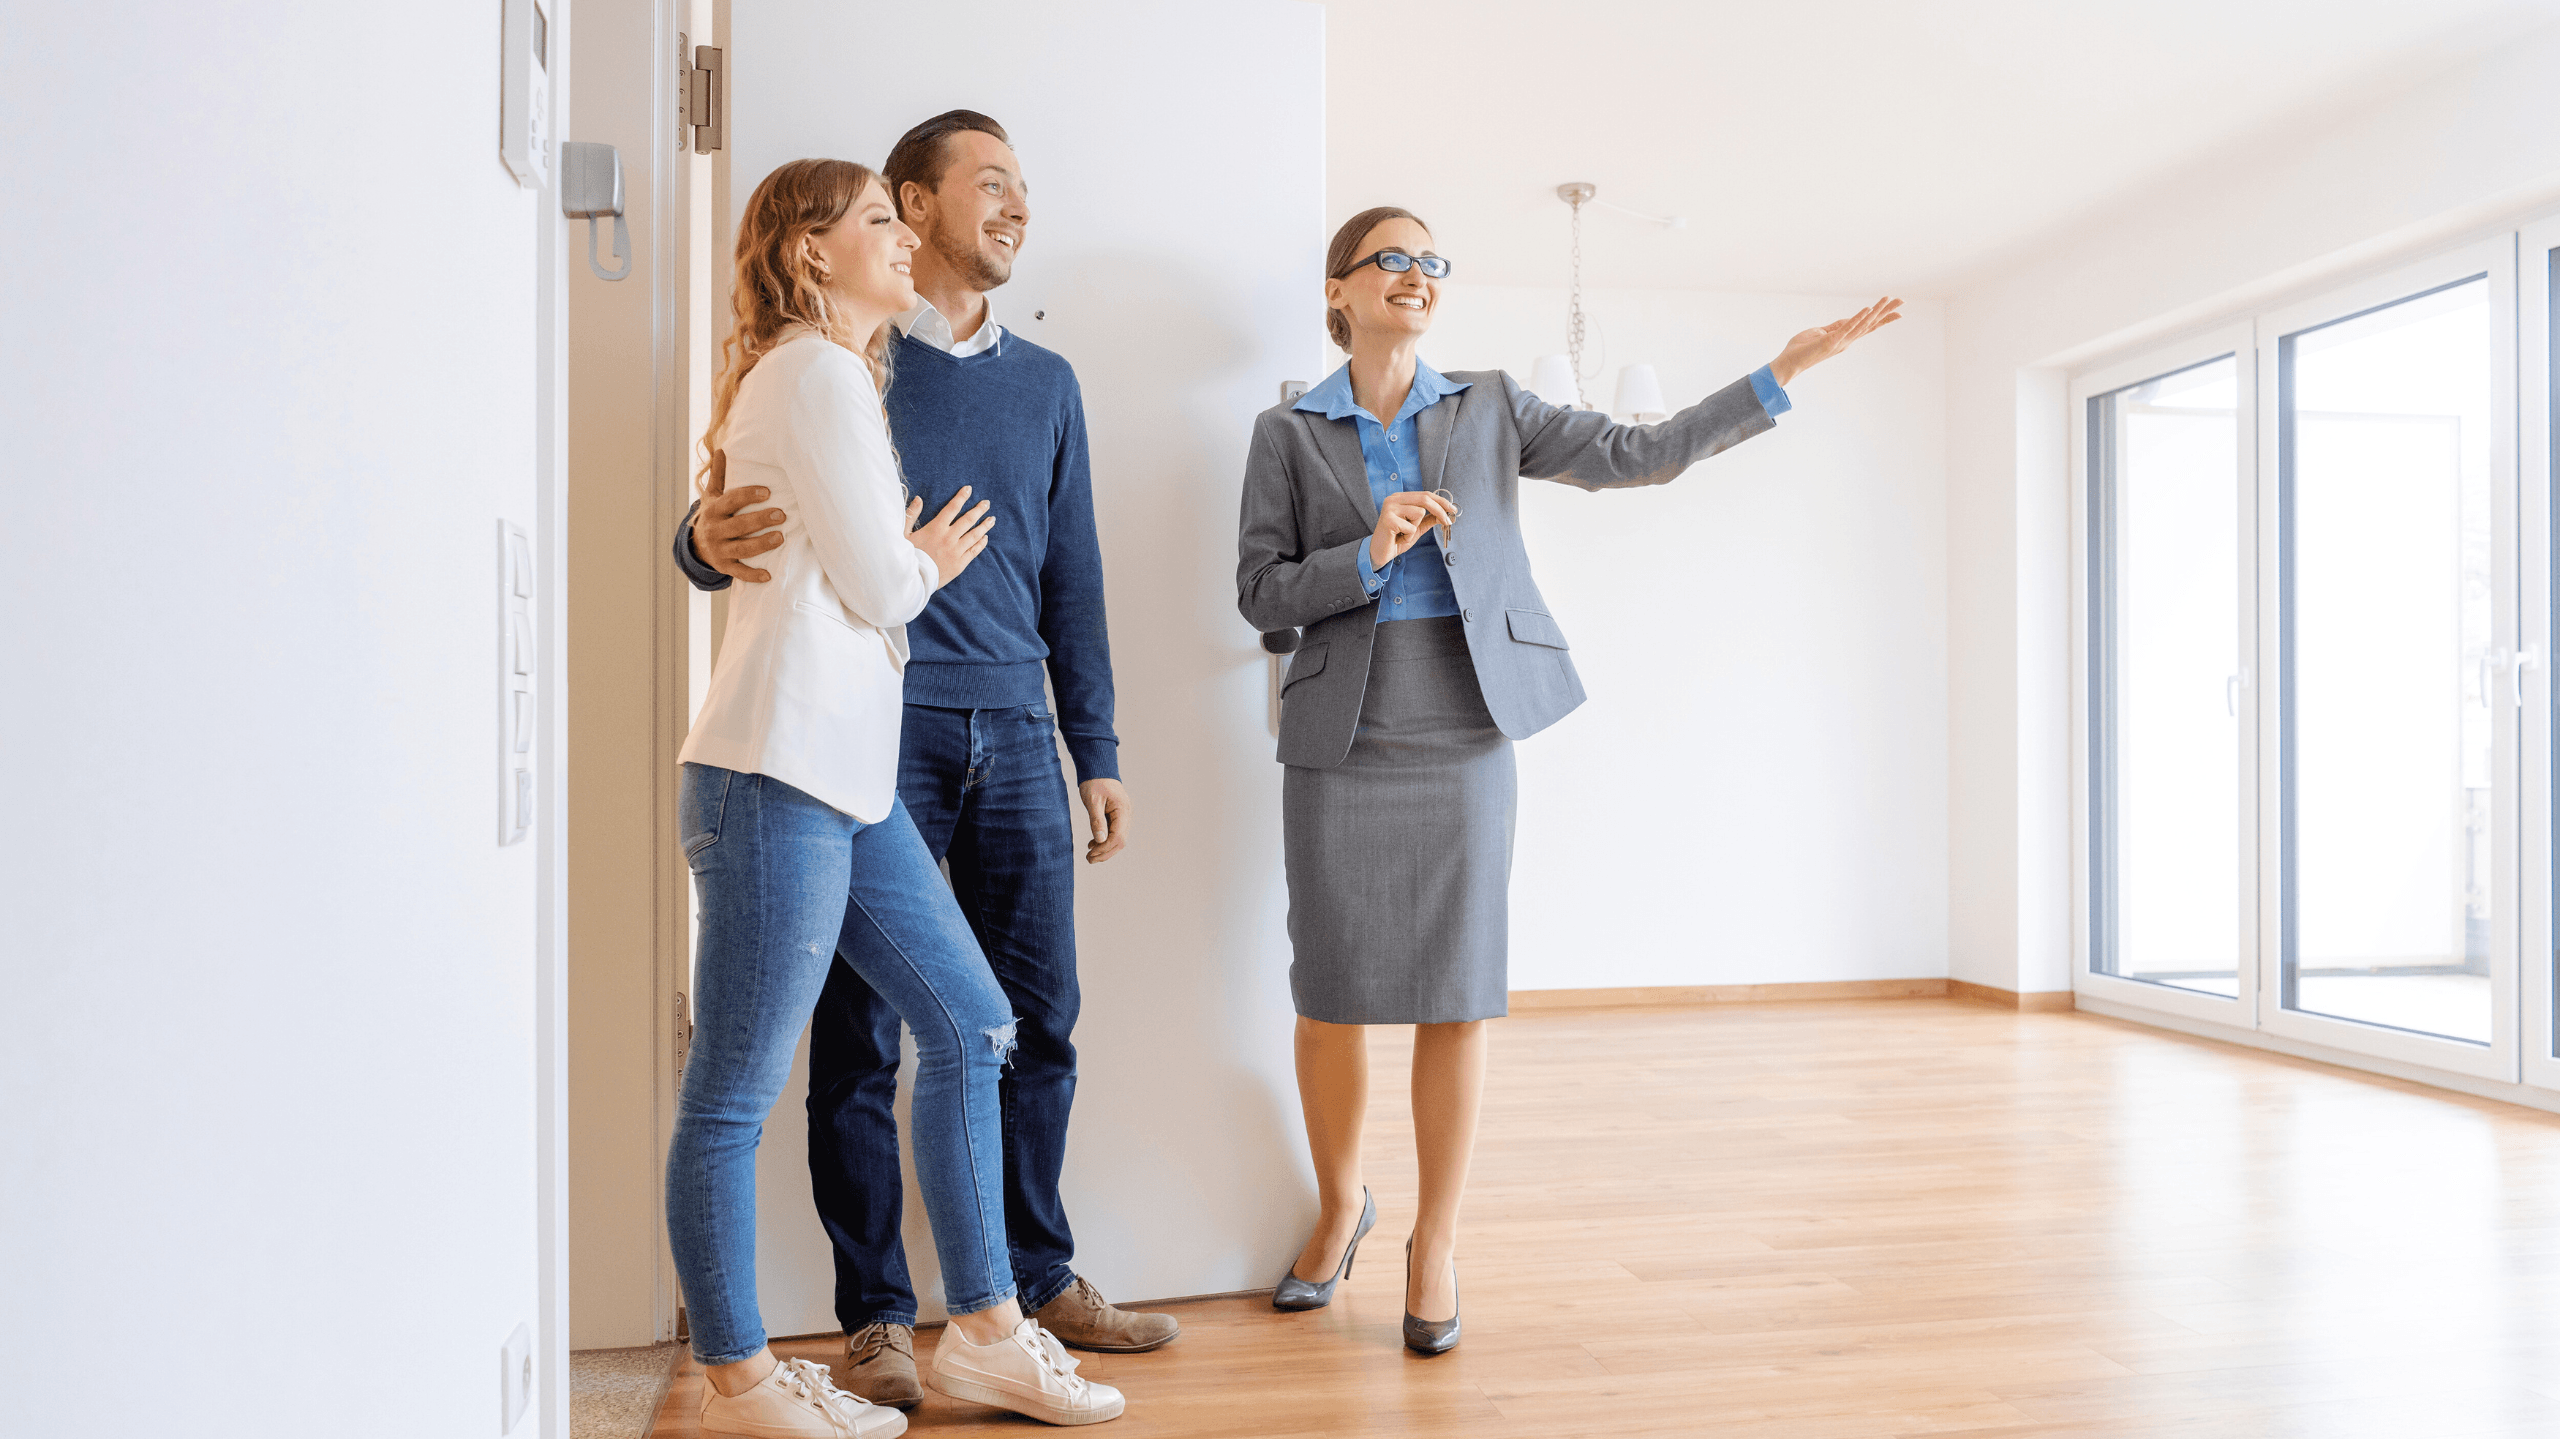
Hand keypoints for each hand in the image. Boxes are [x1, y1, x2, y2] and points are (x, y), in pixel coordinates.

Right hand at [694, 451, 789, 582]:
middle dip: (760, 520)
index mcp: (714, 510)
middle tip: (781, 515)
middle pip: (739, 525)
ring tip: (780, 538)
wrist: (696, 545)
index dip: (748, 495)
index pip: (731, 501)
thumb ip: (719, 474)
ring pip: (741, 549)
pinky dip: (753, 575)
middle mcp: (715, 530)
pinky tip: (768, 575)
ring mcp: (719, 550)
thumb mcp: (712, 495)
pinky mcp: (724, 566)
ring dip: (761, 544)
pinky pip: (739, 572)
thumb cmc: (713, 515)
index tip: (767, 491)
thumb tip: (721, 449)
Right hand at [907, 486, 995, 586]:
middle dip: (978, 510)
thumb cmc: (907, 556)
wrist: (913, 580)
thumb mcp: (904, 533)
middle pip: (968, 520)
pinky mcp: (960, 564)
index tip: (969, 489)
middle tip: (987, 503)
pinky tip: (985, 538)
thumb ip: (911, 515)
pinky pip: (974, 551)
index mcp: (936, 528)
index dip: (961, 497)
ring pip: (974, 535)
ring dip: (984, 526)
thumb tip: (918, 498)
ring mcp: (956, 551)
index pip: (952, 508)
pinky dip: (981, 543)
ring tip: (992, 519)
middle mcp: (949, 538)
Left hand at [1078, 778, 1130, 862]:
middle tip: (1089, 859)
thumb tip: (1100, 840)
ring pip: (1117, 838)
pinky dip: (1104, 840)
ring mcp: (1123, 815)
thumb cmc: (1095, 781)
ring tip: (1090, 854)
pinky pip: (1113, 832)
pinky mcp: (1117, 816)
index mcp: (1123, 810)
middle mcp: (1126, 814)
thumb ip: (1097, 821)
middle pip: (1120, 841)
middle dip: (1105, 852)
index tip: (1091, 854)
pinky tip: (1092, 843)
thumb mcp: (1093, 801)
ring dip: (1104, 848)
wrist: (1098, 769)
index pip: (1118, 837)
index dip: (1105, 849)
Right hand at [1368, 491, 1456, 571]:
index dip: (1441, 501)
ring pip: (1419, 513)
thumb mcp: (1417, 528)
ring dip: (1416, 528)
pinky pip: (1411, 527)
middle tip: (1448, 522)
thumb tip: (1445, 513)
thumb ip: (1429, 519)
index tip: (1452, 509)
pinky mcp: (1388, 520)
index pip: (1425, 494)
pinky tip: (1398, 538)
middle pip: (1424, 499)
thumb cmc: (1397, 539)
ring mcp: (1389, 508)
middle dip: (1439, 511)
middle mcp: (1393, 499)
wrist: (1380, 553)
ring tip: (1404, 534)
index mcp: (1400, 498)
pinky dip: (1408, 537)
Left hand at [1767, 296, 1902, 386]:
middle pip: (1870, 324)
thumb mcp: (1820, 333)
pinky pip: (1847, 327)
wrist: (1789, 363)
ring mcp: (1840, 341)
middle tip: (1902, 302)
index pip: (1867, 326)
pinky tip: (1868, 309)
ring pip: (1863, 324)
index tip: (1898, 311)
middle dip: (1887, 312)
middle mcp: (1846, 340)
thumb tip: (1846, 320)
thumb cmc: (1801, 349)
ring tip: (1889, 300)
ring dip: (1877, 311)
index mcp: (1844, 338)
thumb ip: (1834, 327)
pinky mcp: (1831, 341)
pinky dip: (1858, 318)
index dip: (1882, 318)